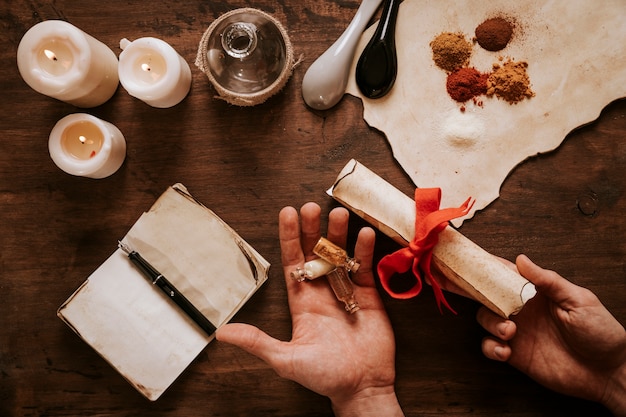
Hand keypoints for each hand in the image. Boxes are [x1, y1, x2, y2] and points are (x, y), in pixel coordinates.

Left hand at [216, 203, 403, 416]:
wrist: (361, 387)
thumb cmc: (323, 376)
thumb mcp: (285, 359)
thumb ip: (257, 341)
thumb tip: (221, 333)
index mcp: (302, 301)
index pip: (292, 262)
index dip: (289, 237)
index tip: (287, 213)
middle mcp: (322, 291)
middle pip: (315, 252)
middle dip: (312, 229)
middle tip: (310, 206)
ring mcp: (345, 290)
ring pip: (340, 254)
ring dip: (338, 234)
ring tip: (337, 213)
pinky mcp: (368, 295)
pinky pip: (365, 267)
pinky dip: (365, 250)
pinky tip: (364, 233)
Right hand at [477, 254, 625, 415]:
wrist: (607, 373)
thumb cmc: (601, 333)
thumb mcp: (579, 300)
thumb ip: (549, 281)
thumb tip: (522, 260)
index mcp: (537, 292)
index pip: (507, 274)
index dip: (489, 268)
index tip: (473, 263)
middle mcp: (523, 309)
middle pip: (488, 294)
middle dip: (475, 291)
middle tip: (469, 292)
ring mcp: (517, 331)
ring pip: (485, 317)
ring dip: (490, 322)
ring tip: (509, 331)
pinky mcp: (515, 354)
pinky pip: (490, 346)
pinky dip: (491, 347)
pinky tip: (505, 350)